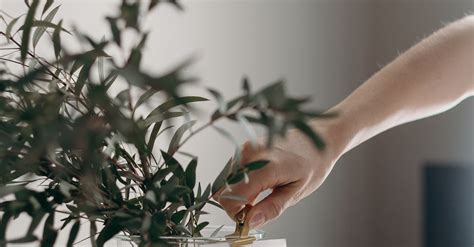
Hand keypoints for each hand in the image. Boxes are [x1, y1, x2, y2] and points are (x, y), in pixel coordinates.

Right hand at [215, 121, 342, 228]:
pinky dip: (240, 183)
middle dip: (236, 205)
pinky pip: (232, 172)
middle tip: (256, 208)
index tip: (250, 218)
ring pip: (226, 182)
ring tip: (262, 193)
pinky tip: (258, 183)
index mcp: (265, 166)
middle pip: (223, 190)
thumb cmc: (313, 163)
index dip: (236, 213)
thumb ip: (271, 208)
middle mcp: (250, 154)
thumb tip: (250, 222)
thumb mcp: (296, 192)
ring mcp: (245, 148)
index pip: (230, 197)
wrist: (318, 137)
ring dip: (238, 193)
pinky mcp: (244, 147)